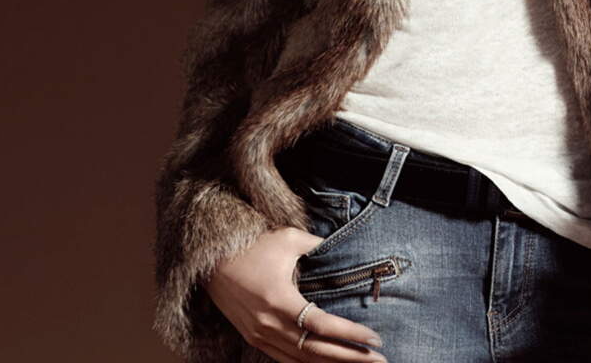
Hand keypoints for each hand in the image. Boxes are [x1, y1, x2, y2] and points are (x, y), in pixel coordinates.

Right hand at [203, 226, 386, 361]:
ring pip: (302, 360)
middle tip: (380, 360)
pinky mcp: (254, 338)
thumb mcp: (288, 239)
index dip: (351, 335)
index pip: (323, 326)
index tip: (375, 338)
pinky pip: (285, 359)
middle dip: (350, 358)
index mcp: (279, 301)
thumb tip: (342, 246)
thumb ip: (318, 245)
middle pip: (316, 351)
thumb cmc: (252, 246)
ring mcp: (259, 335)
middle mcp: (269, 325)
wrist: (210, 261)